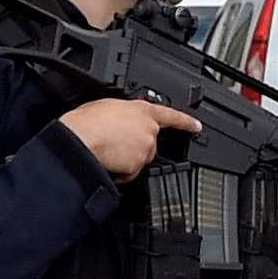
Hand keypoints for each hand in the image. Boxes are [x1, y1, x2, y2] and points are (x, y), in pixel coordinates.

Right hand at [59, 96, 199, 178]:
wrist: (81, 138)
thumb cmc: (86, 121)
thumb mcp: (105, 106)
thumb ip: (122, 113)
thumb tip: (119, 121)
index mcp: (141, 110)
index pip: (170, 115)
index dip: (185, 121)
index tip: (196, 126)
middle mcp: (148, 129)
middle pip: (149, 142)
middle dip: (135, 145)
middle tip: (113, 143)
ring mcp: (145, 148)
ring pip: (139, 158)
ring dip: (126, 158)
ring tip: (105, 151)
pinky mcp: (138, 165)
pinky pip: (130, 172)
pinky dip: (120, 171)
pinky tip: (106, 162)